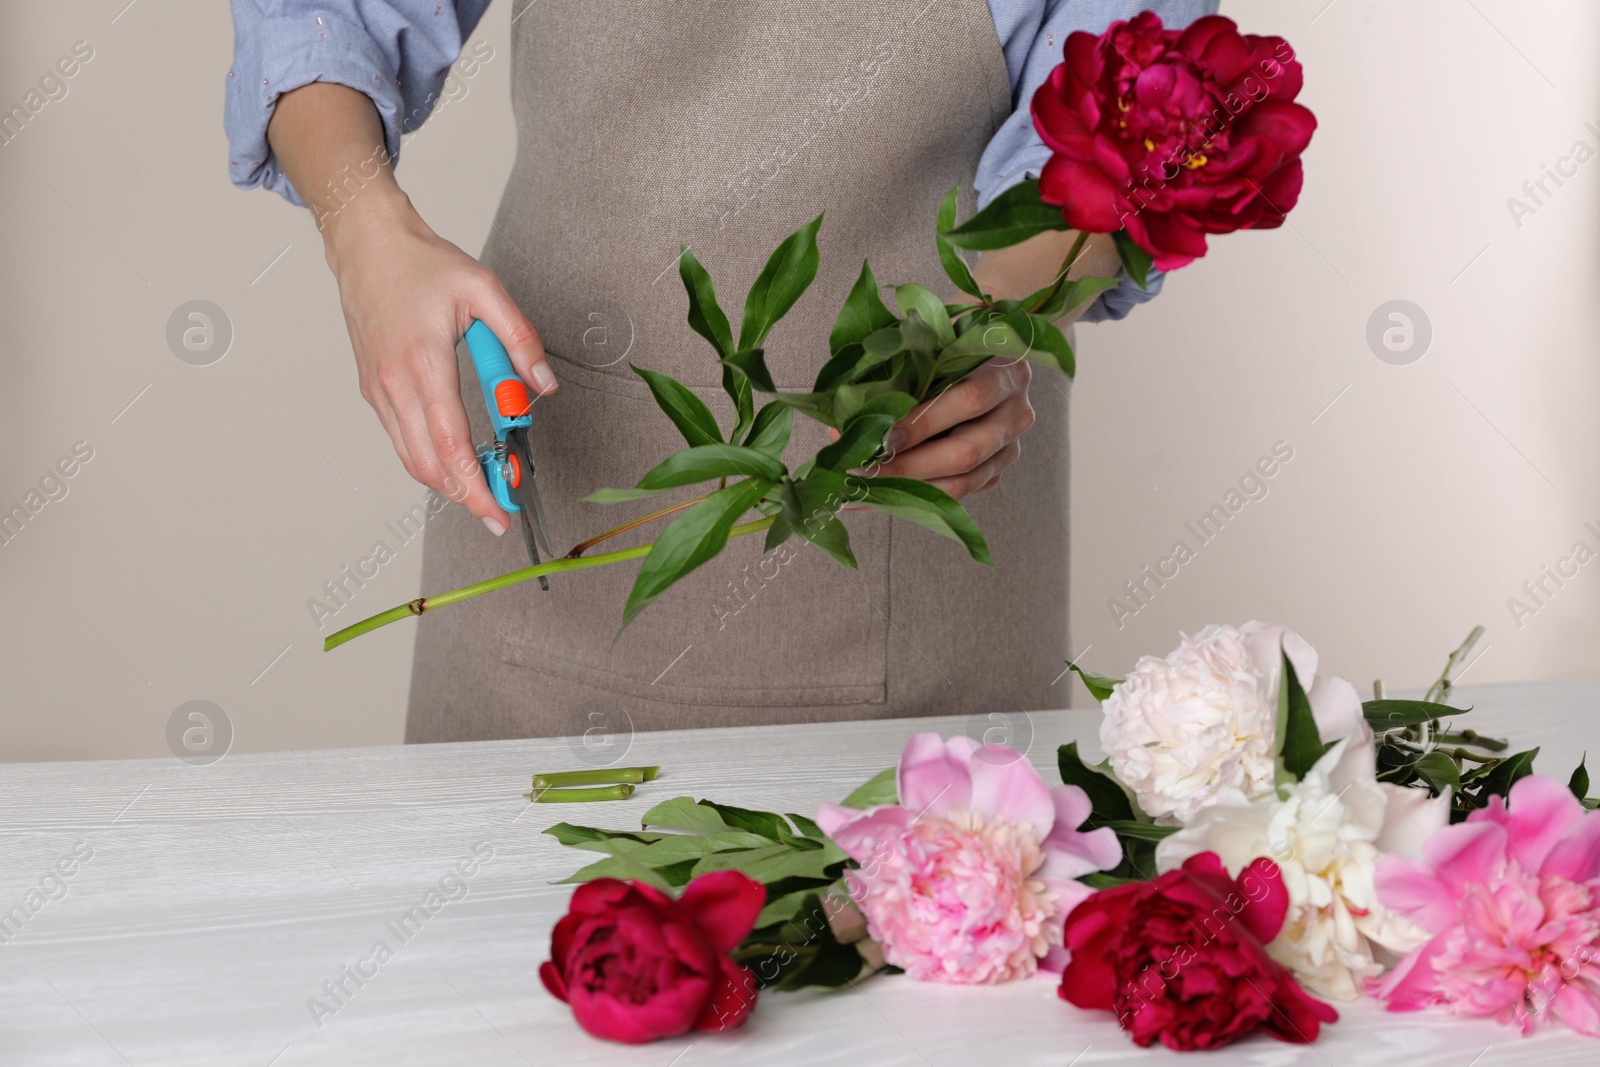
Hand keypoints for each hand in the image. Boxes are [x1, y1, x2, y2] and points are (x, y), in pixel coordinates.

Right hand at [324, 192, 555, 533]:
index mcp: (424, 364)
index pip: (452, 445)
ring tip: (486, 491)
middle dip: (467, 498)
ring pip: (412, 458)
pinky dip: (430, 459)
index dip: (477, 487)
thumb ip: (520, 338)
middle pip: (429, 465)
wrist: (367, 244)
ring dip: (448, 483)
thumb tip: (544, 385)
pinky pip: (402, 439)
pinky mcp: (373, 390)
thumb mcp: (484, 288)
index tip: (500, 514)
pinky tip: (456, 461)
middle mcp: (395, 385)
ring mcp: (379, 391)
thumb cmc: (422, 263)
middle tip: (500, 514)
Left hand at [868, 358, 1034, 498]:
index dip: (925, 422)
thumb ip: (899, 367)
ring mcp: (1009, 448)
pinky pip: (956, 494)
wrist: (981, 358)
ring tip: (862, 488)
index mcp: (1007, 372)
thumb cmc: (949, 345)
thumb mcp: (931, 342)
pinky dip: (915, 499)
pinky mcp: (995, 472)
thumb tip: (845, 415)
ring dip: (908, 489)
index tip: (882, 435)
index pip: (969, 400)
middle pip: (966, 453)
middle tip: (862, 469)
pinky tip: (878, 497)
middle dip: (908, 466)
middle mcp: (1017, 414)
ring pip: (962, 483)